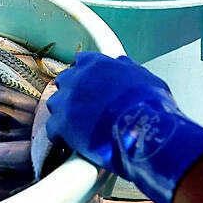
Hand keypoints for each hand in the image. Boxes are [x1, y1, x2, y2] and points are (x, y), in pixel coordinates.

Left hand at [45, 52, 202, 202]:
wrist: (144, 130)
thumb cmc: (150, 104)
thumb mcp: (144, 76)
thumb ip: (126, 68)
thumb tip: (120, 64)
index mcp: (95, 64)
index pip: (82, 61)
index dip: (86, 74)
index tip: (90, 83)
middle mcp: (76, 78)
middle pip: (65, 81)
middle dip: (73, 92)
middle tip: (85, 106)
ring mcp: (66, 101)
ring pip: (55, 103)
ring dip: (64, 112)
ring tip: (77, 125)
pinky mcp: (62, 124)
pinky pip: (52, 128)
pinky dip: (60, 135)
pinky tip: (69, 141)